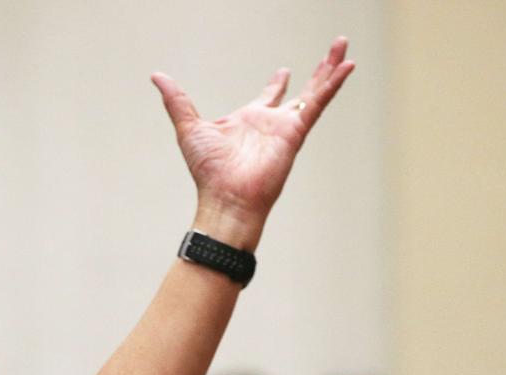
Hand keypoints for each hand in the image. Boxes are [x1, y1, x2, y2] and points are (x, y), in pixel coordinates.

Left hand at [152, 37, 354, 246]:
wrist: (225, 198)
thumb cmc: (208, 172)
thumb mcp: (189, 126)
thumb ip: (177, 100)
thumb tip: (157, 76)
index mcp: (249, 120)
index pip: (269, 97)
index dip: (277, 84)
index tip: (284, 72)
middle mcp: (271, 123)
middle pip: (301, 89)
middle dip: (317, 70)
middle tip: (333, 50)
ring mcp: (286, 127)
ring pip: (315, 90)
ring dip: (330, 68)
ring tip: (344, 45)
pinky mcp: (296, 132)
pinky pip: (318, 102)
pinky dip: (333, 85)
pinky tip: (348, 66)